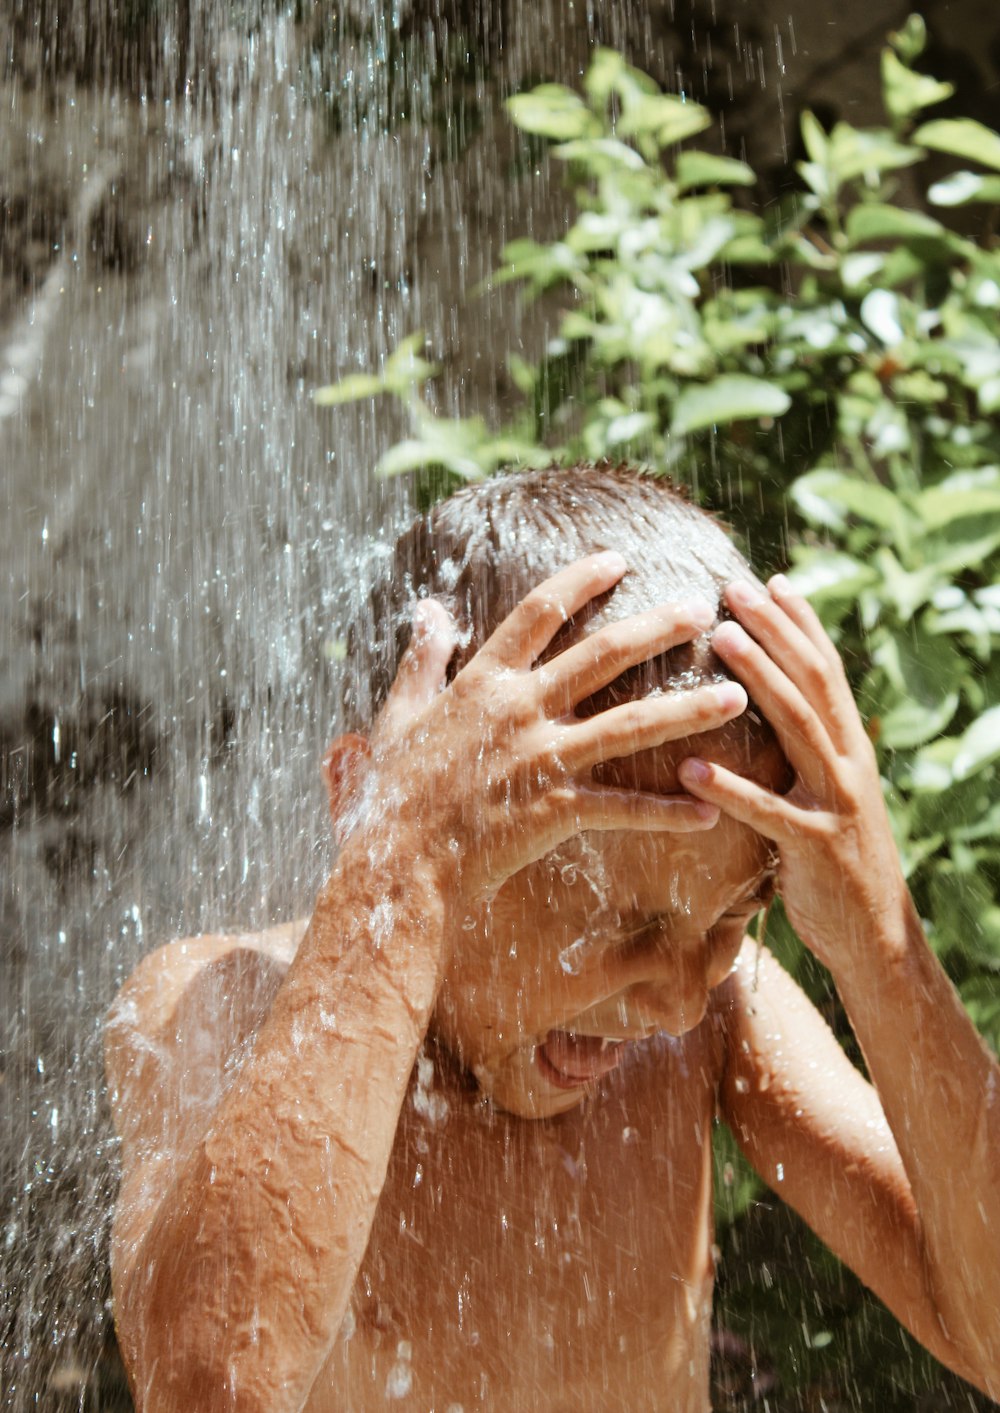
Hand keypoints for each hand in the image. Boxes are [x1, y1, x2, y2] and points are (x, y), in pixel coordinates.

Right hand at [354, 553, 748, 920]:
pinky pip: (624, 808)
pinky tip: (710, 810)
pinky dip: (667, 810)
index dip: (581, 580)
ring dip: (687, 710)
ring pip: (629, 726)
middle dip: (657, 626)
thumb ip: (421, 658)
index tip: (619, 558)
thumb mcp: (399, 714)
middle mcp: (519, 710)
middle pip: (602, 654)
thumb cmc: (393, 793)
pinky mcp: (555, 811)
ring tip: (735, 696)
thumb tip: (428, 609)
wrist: (395, 865)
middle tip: (703, 607)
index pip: (539, 612)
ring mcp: (541, 760)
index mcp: (482, 682)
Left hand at [677, 575, 906, 971]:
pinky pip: (769, 813)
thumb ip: (806, 754)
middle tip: (734, 587)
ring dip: (760, 680)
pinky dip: (731, 790)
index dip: (801, 623)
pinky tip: (689, 770)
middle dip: (775, 630)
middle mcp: (849, 764)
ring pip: (800, 727)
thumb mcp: (827, 797)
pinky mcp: (816, 848)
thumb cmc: (836, 861)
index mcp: (849, 749)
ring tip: (720, 641)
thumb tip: (771, 708)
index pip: (825, 671)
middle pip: (813, 682)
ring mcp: (837, 804)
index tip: (770, 579)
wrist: (878, 937)